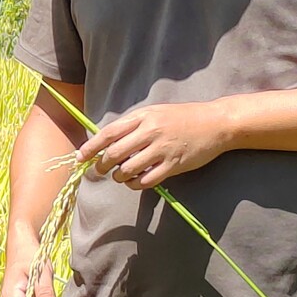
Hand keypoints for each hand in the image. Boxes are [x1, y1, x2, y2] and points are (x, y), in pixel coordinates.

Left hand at [80, 99, 233, 189]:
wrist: (215, 123)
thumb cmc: (182, 117)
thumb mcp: (155, 112)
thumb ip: (133, 124)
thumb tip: (107, 139)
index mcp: (143, 117)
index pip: (109, 133)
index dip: (91, 147)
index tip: (80, 157)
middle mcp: (150, 132)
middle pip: (114, 153)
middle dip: (101, 166)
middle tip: (99, 171)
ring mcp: (162, 149)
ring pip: (128, 169)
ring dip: (118, 177)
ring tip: (119, 177)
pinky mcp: (173, 165)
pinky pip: (146, 180)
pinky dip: (135, 184)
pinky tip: (134, 182)